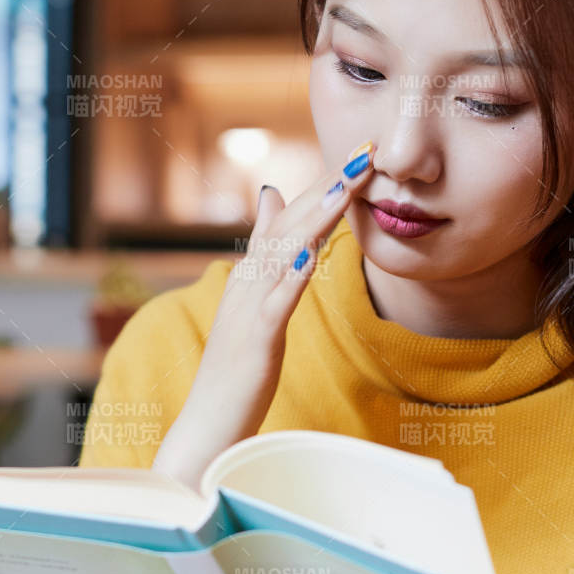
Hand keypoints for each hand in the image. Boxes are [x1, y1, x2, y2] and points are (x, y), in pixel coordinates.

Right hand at [151, 141, 376, 490]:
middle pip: (293, 224)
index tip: (360, 156)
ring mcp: (250, 308)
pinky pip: (277, 301)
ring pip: (286, 252)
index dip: (326, 186)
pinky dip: (293, 274)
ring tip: (346, 184)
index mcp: (254, 273)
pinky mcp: (256, 339)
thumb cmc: (236, 368)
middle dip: (329, 186)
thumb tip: (272, 194)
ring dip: (316, 216)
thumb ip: (266, 251)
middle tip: (364, 151)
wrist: (208, 422)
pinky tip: (312, 252)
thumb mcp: (257, 301)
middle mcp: (249, 281)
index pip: (294, 219)